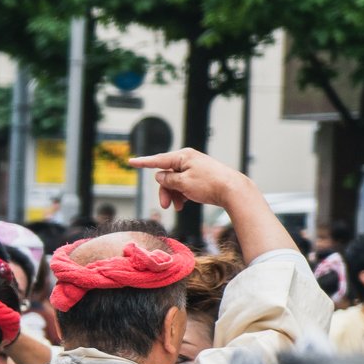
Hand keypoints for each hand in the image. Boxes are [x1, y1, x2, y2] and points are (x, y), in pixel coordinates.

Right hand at [130, 147, 253, 212]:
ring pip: (175, 182)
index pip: (158, 160)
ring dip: (174, 195)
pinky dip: (182, 194)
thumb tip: (160, 175)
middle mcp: (188, 160)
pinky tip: (186, 203)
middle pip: (166, 175)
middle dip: (165, 191)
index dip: (143, 163)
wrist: (233, 191)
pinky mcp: (200, 177)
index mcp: (183, 156)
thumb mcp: (183, 183)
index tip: (130, 161)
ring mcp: (195, 168)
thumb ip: (167, 179)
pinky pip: (184, 185)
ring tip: (178, 207)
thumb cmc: (210, 184)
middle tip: (166, 205)